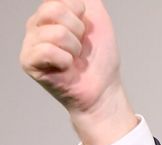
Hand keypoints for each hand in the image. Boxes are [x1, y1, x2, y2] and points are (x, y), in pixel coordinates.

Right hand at [19, 0, 136, 144]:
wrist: (103, 89)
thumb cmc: (99, 58)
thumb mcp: (97, 18)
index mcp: (49, 14)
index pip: (61, 0)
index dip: (81, 15)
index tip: (84, 32)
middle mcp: (36, 26)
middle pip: (55, 10)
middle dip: (78, 30)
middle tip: (79, 46)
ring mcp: (29, 43)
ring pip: (56, 32)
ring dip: (74, 48)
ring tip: (74, 58)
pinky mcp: (28, 62)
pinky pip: (49, 50)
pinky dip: (66, 60)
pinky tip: (66, 67)